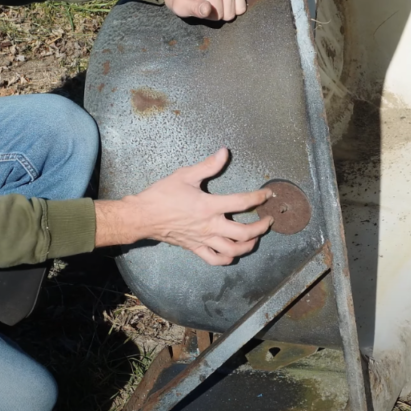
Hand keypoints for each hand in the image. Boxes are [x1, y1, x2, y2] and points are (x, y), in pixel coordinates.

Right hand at [94, 148, 273, 264]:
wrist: (143, 216)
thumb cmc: (162, 195)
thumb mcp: (185, 175)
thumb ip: (208, 165)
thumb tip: (224, 152)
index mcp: (209, 206)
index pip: (242, 202)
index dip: (258, 197)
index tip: (267, 195)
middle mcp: (210, 225)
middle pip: (244, 232)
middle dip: (261, 227)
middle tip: (267, 220)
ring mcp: (203, 239)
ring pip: (232, 250)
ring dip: (248, 245)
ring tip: (255, 238)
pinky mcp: (195, 248)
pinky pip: (215, 259)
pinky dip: (227, 258)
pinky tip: (233, 252)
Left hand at [149, 0, 258, 21]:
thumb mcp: (180, 5)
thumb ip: (195, 9)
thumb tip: (207, 10)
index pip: (220, 15)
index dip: (208, 15)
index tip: (199, 5)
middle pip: (232, 11)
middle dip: (219, 11)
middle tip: (206, 2)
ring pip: (241, 5)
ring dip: (229, 5)